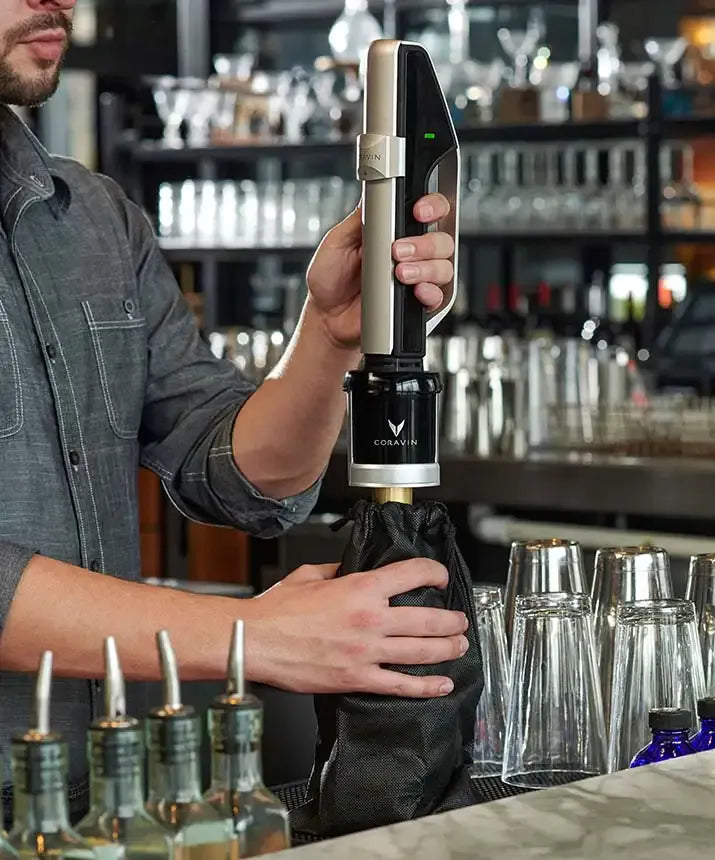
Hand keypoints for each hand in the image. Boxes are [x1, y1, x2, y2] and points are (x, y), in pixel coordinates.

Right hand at [243, 558, 468, 697]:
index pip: (412, 574)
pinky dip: (426, 687)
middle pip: (428, 618)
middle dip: (452, 619)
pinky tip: (441, 684)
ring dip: (448, 648)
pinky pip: (400, 684)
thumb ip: (339, 570)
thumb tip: (353, 569)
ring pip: (422, 651)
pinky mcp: (358, 679)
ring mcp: (366, 652)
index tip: (440, 577)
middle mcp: (370, 619)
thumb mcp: (311, 575)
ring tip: (459, 645)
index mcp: (360, 588)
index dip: (434, 572)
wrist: (256, 640)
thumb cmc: (277, 611)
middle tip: (461, 620)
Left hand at [306, 193, 454, 349]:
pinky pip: (438, 296)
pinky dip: (430, 292)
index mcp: (394, 231)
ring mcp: (416, 278)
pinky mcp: (416, 302)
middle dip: (425, 243)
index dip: (431, 207)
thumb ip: (361, 218)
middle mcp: (410, 253)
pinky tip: (414, 290)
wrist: (326, 316)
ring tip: (399, 273)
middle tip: (398, 251)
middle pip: (441, 239)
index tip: (418, 212)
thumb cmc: (329, 279)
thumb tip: (376, 194)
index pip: (427, 211)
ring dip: (426, 268)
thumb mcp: (337, 240)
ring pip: (444, 267)